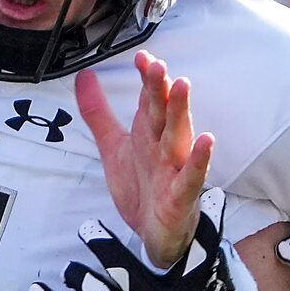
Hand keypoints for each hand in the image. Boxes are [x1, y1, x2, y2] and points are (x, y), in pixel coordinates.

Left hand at [76, 52, 213, 267]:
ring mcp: (175, 168)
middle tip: (158, 65)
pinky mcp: (181, 194)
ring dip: (180, 111)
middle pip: (162, 113)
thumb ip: (98, 113)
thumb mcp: (113, 146)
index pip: (148, 99)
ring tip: (182, 85)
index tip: (142, 56)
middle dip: (160, 88)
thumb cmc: (141, 186)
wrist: (154, 234)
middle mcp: (163, 145)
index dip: (145, 78)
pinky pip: (191, 175)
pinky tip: (206, 140)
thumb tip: (84, 75)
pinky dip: (199, 159)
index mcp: (148, 133)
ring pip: (178, 136)